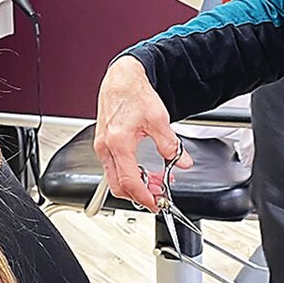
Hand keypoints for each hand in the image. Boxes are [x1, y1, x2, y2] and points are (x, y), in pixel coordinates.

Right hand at [94, 56, 192, 212]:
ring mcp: (102, 147)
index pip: (129, 181)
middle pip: (118, 186)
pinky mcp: (103, 144)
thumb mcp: (159, 120)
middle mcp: (105, 147)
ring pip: (114, 179)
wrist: (122, 79)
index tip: (155, 203)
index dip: (143, 197)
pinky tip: (142, 169)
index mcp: (118, 143)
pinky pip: (113, 168)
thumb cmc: (134, 94)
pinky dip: (128, 174)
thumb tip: (181, 162)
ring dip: (134, 184)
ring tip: (154, 180)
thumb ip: (171, 145)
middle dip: (138, 195)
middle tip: (157, 194)